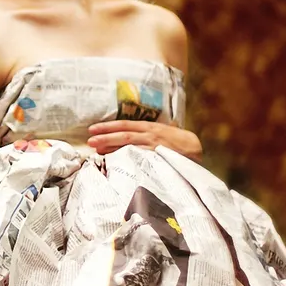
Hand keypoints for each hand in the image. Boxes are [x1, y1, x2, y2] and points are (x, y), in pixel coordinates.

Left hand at [87, 120, 202, 160]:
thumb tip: (128, 136)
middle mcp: (150, 134)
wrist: (197, 150)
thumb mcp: (161, 133)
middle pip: (123, 134)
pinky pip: (139, 157)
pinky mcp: (157, 158)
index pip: (125, 125)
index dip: (108, 126)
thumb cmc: (177, 143)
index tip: (92, 129)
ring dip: (111, 147)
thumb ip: (146, 134)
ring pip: (128, 145)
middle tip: (89, 140)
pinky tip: (115, 160)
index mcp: (150, 127)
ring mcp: (153, 146)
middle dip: (105, 136)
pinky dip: (126, 158)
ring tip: (96, 149)